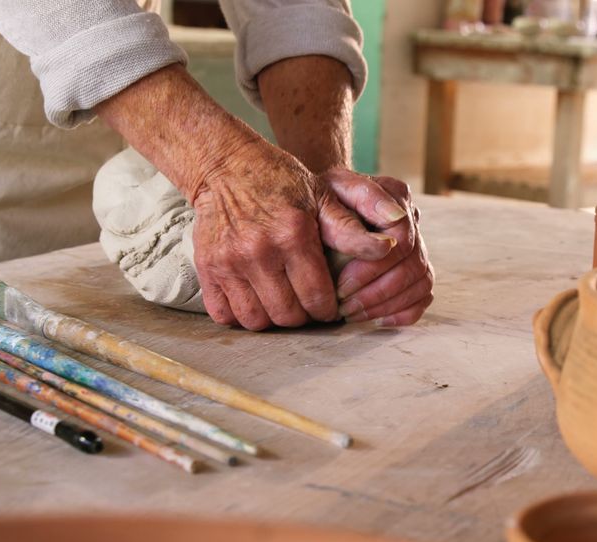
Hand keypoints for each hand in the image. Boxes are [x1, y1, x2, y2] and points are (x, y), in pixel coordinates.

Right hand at [188, 140, 398, 329]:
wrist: (226, 166)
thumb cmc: (281, 181)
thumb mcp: (323, 196)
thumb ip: (352, 227)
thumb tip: (389, 247)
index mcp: (293, 235)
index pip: (317, 297)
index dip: (328, 309)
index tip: (329, 305)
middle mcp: (259, 251)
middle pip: (288, 315)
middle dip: (303, 317)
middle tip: (307, 306)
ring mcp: (229, 262)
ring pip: (257, 320)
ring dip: (272, 319)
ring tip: (282, 303)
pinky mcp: (207, 268)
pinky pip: (225, 314)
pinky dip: (240, 315)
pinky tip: (254, 301)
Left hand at [323, 172, 434, 326]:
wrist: (322, 200)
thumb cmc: (323, 197)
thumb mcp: (331, 190)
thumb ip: (361, 198)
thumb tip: (394, 218)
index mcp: (396, 196)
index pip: (401, 240)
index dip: (374, 268)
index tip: (342, 286)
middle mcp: (413, 220)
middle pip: (414, 266)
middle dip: (377, 292)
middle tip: (345, 307)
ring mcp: (418, 245)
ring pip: (422, 283)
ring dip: (387, 305)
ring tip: (354, 314)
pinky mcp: (415, 268)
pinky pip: (423, 296)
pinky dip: (403, 312)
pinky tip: (376, 320)